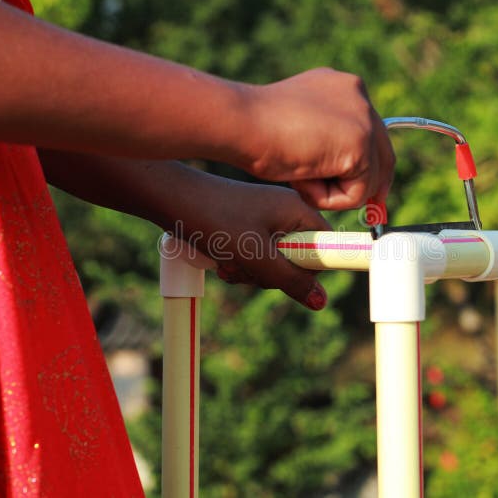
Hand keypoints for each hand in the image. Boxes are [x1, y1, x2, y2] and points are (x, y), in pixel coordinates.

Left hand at [167, 172, 332, 309]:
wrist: (170, 197)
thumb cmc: (213, 218)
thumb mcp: (255, 255)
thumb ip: (290, 280)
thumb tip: (321, 301)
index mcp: (297, 210)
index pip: (327, 247)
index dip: (312, 268)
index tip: (285, 273)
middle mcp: (286, 213)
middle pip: (299, 260)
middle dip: (273, 274)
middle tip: (250, 266)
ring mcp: (266, 219)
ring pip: (274, 263)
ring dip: (253, 272)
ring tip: (229, 262)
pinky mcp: (247, 227)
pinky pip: (256, 257)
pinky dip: (241, 265)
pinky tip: (221, 261)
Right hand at [242, 68, 394, 209]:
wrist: (240, 122)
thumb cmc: (254, 128)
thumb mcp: (299, 125)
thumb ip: (324, 137)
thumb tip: (342, 168)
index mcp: (343, 86)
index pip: (371, 131)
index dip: (369, 165)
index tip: (371, 191)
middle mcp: (358, 95)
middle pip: (383, 153)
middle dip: (374, 186)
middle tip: (373, 210)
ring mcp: (363, 118)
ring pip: (367, 179)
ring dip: (333, 191)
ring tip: (298, 175)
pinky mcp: (360, 144)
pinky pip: (357, 193)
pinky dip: (329, 199)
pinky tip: (302, 177)